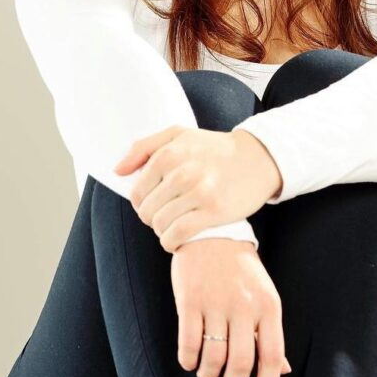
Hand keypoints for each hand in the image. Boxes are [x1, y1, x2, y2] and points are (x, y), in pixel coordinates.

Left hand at [114, 125, 282, 252]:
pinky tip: (177, 239)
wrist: (257, 159)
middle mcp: (183, 172)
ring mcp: (199, 192)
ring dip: (163, 231)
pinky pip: (178, 235)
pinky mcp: (214, 211)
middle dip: (152, 218)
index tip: (156, 203)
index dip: (142, 203)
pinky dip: (172, 242)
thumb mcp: (179, 135)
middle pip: (147, 211)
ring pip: (161, 225)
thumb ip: (143, 148)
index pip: (137, 193)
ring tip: (174, 225)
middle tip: (167, 215)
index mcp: (170, 153)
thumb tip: (118, 171)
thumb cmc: (214, 148)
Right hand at [170, 238, 291, 376]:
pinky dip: (188, 360)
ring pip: (213, 357)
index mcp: (268, 306)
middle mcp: (244, 306)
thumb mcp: (263, 295)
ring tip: (207, 372)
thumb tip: (283, 370)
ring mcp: (216, 303)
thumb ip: (269, 332)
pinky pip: (188, 343)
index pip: (272, 356)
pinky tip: (190, 359)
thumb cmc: (240, 269)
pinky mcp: (189, 301)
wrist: (211, 230)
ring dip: (208, 374)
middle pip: (241, 362)